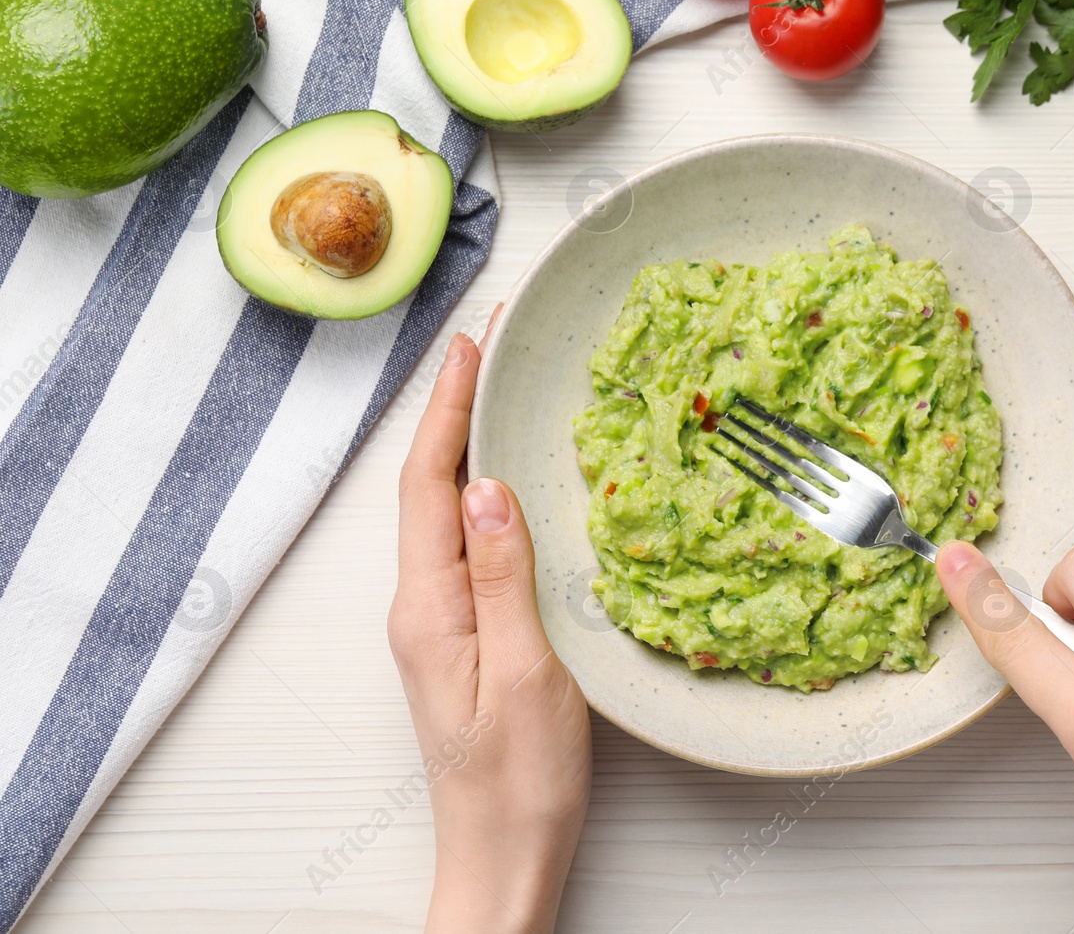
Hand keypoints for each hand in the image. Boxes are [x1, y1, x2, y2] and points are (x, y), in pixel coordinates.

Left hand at [392, 324, 590, 933]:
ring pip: (447, 512)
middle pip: (429, 487)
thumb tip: (487, 485)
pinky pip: (468, 544)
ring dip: (468, 444)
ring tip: (499, 388)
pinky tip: (510, 480)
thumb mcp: (526, 675)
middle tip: (489, 344)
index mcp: (428, 608)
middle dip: (455, 409)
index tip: (472, 343)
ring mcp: (439, 623)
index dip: (449, 408)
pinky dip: (485, 492)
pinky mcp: (465, 637)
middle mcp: (422, 607)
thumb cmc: (519, 782)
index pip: (429, 484)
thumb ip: (502, 578)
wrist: (503, 856)